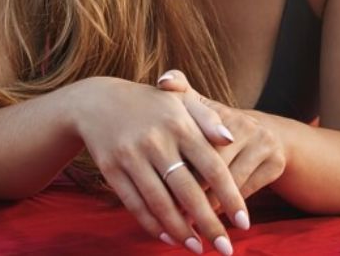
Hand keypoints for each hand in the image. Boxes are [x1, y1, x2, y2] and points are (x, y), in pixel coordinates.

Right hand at [69, 76, 250, 254]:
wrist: (95, 100)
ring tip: (197, 248)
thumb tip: (231, 140)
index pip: (212, 167)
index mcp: (178, 123)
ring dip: (181, 231)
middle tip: (225, 249)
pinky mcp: (110, 169)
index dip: (230, 197)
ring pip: (160, 203)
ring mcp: (130, 156)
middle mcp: (155, 141)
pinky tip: (168, 238)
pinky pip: (134, 204)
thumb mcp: (180, 99)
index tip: (244, 222)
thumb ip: (208, 118)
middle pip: (188, 191)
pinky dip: (152, 225)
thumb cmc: (149, 103)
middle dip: (209, 224)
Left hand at [156, 70, 287, 206]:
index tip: (158, 178)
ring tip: (186, 221)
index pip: (192, 136)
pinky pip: (246, 189)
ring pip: (229, 179)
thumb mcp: (200, 110)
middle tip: (167, 207)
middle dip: (188, 186)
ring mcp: (263, 141)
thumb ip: (179, 94)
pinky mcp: (276, 162)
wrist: (268, 137)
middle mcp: (243, 121)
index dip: (177, 159)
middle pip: (210, 161)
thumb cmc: (217, 129)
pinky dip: (227, 206)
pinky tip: (212, 218)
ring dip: (207, 203)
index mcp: (219, 109)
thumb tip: (163, 80)